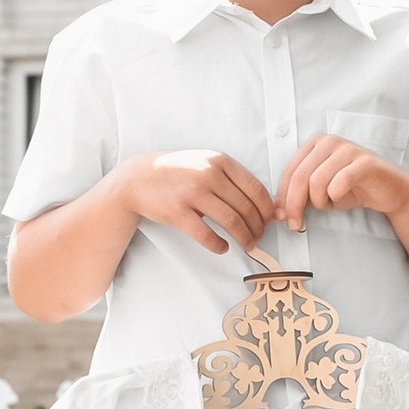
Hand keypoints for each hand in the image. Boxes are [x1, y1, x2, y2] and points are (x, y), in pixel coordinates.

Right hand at [118, 148, 275, 256]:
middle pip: (247, 208)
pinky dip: (219, 245)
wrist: (139, 177)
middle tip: (258, 237)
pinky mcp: (178, 212)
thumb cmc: (178, 172)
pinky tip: (222, 247)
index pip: (256, 189)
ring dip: (244, 238)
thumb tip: (262, 202)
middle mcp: (209, 175)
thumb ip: (231, 177)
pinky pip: (206, 234)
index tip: (269, 221)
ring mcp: (193, 193)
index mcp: (220, 161)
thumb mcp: (206, 162)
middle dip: (258, 227)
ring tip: (247, 245)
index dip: (267, 209)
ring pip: (232, 222)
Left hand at [275, 133, 408, 228]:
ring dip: (319, 202)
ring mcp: (348, 149)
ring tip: (329, 204)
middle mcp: (330, 141)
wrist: (391, 190)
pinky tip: (342, 199)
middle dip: (294, 205)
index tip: (282, 217)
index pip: (289, 171)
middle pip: (300, 177)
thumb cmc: (353, 188)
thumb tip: (278, 211)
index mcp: (316, 142)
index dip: (282, 197)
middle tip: (295, 224)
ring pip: (316, 181)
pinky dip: (336, 198)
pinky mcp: (365, 162)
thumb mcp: (320, 189)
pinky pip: (339, 183)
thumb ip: (300, 193)